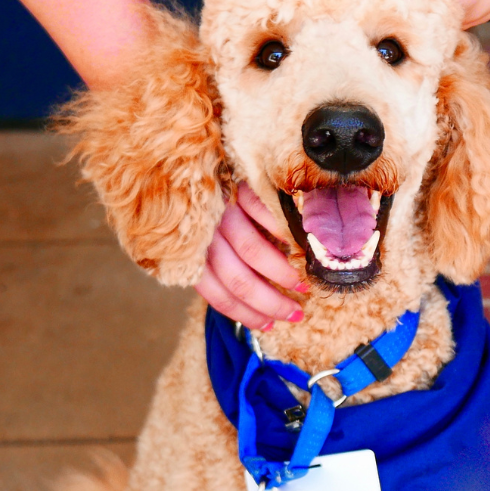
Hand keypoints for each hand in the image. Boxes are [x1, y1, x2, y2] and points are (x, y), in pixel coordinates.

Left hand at [195, 183, 307, 329]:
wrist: (189, 166)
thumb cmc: (205, 213)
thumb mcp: (206, 245)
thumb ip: (225, 268)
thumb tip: (256, 300)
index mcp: (192, 255)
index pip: (218, 294)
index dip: (245, 314)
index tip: (269, 324)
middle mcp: (205, 236)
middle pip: (238, 279)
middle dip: (270, 302)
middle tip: (295, 313)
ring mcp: (221, 211)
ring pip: (251, 251)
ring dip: (280, 273)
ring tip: (300, 284)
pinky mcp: (238, 188)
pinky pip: (261, 213)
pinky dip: (281, 231)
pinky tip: (295, 244)